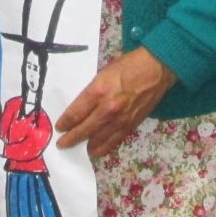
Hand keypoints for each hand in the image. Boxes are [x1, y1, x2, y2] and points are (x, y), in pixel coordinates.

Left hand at [55, 47, 177, 159]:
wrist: (156, 69)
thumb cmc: (128, 66)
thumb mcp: (103, 73)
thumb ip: (92, 91)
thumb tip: (82, 106)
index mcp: (98, 91)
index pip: (75, 113)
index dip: (65, 123)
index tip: (59, 127)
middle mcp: (107, 108)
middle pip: (84, 130)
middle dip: (70, 139)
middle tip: (61, 144)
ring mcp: (120, 119)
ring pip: (98, 140)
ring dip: (86, 146)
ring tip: (77, 149)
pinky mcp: (131, 125)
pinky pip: (114, 141)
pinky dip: (104, 148)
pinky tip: (96, 150)